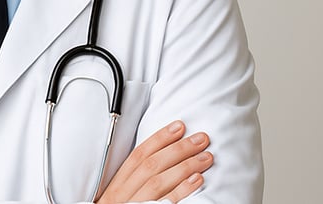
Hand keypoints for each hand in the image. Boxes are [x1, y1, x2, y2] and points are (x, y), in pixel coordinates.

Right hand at [97, 121, 212, 203]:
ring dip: (185, 166)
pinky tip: (197, 180)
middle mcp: (122, 196)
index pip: (137, 156)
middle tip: (201, 138)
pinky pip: (165, 203)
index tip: (179, 126)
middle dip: (178, 149)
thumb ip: (134, 181)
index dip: (159, 139)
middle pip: (150, 166)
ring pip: (158, 182)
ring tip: (206, 157)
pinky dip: (181, 190)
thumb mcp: (119, 198)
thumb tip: (161, 159)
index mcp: (115, 187)